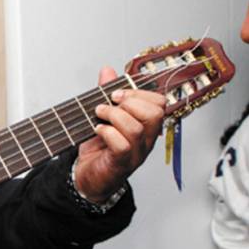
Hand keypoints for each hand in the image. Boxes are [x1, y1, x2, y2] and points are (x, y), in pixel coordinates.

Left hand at [74, 66, 165, 201]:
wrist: (89, 178)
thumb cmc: (99, 148)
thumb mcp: (103, 116)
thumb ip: (107, 93)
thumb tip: (108, 70)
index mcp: (146, 125)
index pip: (160, 103)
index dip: (140, 92)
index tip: (117, 92)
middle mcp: (146, 139)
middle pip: (155, 113)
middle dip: (130, 101)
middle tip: (110, 102)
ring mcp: (136, 153)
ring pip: (137, 128)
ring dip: (114, 115)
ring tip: (99, 114)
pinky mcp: (121, 164)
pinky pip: (122, 145)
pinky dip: (107, 133)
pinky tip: (97, 130)